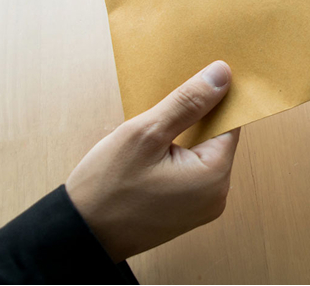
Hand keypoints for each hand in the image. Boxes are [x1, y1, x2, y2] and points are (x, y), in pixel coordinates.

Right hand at [66, 61, 239, 261]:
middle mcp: (217, 195)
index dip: (215, 97)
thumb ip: (187, 102)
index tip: (198, 78)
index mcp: (214, 177)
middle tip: (167, 98)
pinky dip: (176, 154)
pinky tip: (153, 147)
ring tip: (155, 123)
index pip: (230, 122)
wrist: (79, 237)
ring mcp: (202, 206)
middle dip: (195, 116)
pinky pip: (190, 171)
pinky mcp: (185, 211)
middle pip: (216, 138)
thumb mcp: (145, 134)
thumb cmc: (107, 189)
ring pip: (201, 153)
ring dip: (183, 135)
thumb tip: (222, 74)